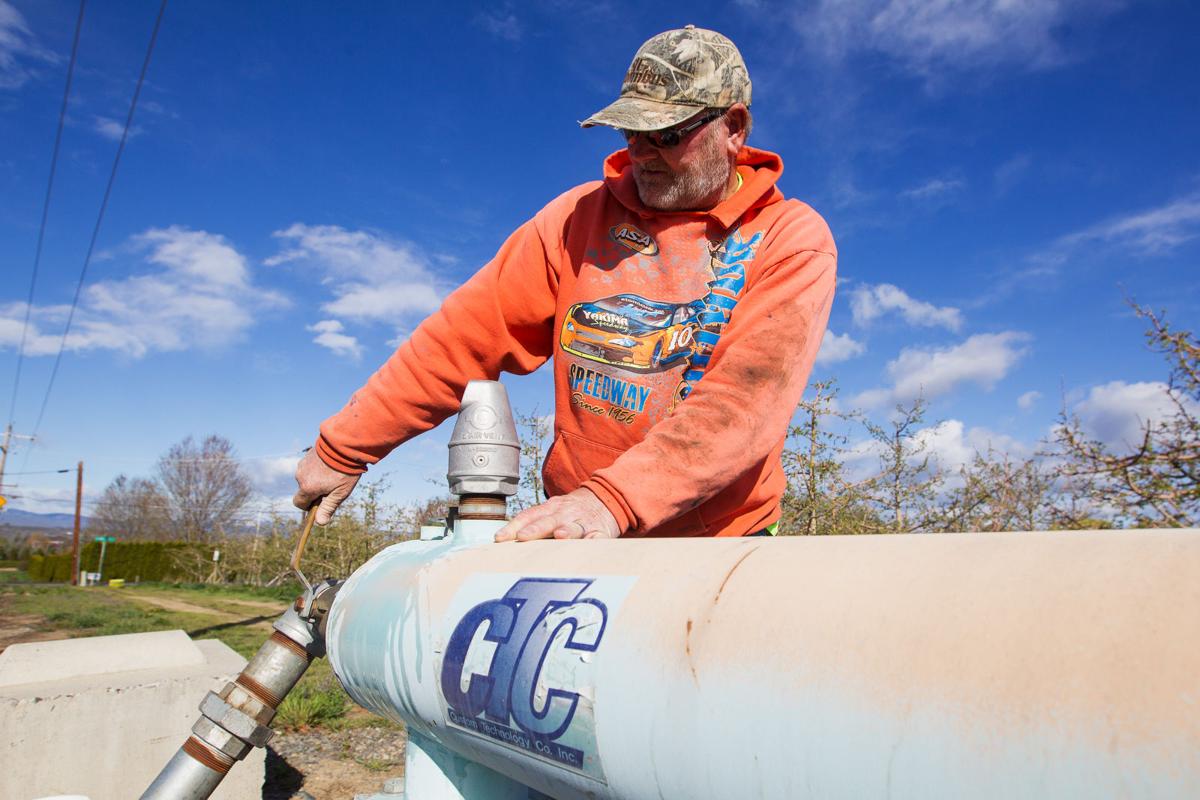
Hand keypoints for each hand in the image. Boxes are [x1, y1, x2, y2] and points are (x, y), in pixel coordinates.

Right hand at [293, 448, 360, 524]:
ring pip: (307, 477)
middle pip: (304, 490)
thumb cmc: (344, 471)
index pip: (299, 503)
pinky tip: (331, 464)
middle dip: (316, 491)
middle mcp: (301, 476)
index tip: (322, 501)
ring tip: (334, 472)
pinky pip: (310, 467)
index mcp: (307, 487)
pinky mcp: (307, 455)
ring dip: (317, 479)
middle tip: (334, 485)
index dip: (309, 506)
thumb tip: (319, 523)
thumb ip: (328, 507)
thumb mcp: (340, 493)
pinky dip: (318, 469)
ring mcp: (303, 464)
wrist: (346, 444)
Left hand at [495, 488, 620, 541]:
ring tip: (560, 536)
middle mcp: (565, 513)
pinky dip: (596, 539)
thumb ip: (532, 523)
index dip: (514, 526)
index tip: (500, 538)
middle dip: (536, 529)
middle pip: (549, 521)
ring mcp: (584, 521)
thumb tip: (502, 540)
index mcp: (550, 508)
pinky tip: (592, 541)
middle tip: (523, 537)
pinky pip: (599, 536)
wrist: (605, 497)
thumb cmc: (570, 511)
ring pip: (575, 526)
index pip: (529, 515)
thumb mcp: (551, 511)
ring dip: (567, 531)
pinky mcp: (601, 530)